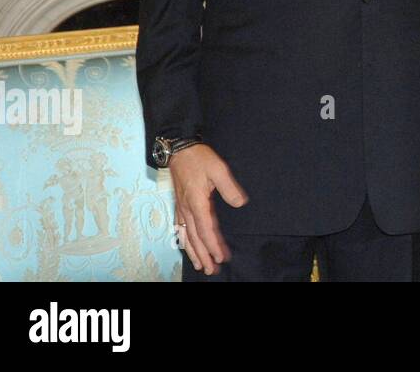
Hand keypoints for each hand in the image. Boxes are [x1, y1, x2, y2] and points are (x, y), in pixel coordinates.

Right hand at [169, 144, 247, 275]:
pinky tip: (187, 247)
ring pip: (186, 236)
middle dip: (204, 255)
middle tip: (212, 270)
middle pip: (195, 238)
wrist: (179, 150)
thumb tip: (240, 203)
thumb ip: (229, 188)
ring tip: (200, 265)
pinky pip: (180, 229)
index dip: (213, 245)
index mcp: (197, 202)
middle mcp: (187, 209)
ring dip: (193, 252)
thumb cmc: (200, 159)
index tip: (222, 257)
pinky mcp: (179, 205)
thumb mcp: (219, 169)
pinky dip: (184, 241)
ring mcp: (181, 208)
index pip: (206, 230)